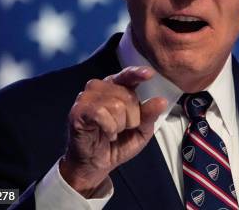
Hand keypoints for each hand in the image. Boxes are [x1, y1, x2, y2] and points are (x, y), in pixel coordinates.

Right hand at [59, 66, 166, 196]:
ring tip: (112, 132)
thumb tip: (161, 101)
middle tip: (122, 129)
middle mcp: (99, 88)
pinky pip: (101, 114)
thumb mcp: (141, 130)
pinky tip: (106, 134)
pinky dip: (109, 128)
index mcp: (116, 87)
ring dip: (119, 125)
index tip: (149, 74)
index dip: (137, 73)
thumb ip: (150, 115)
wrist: (96, 165)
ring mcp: (85, 98)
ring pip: (115, 105)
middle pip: (127, 95)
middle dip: (131, 117)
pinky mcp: (77, 112)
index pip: (127, 75)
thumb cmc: (118, 144)